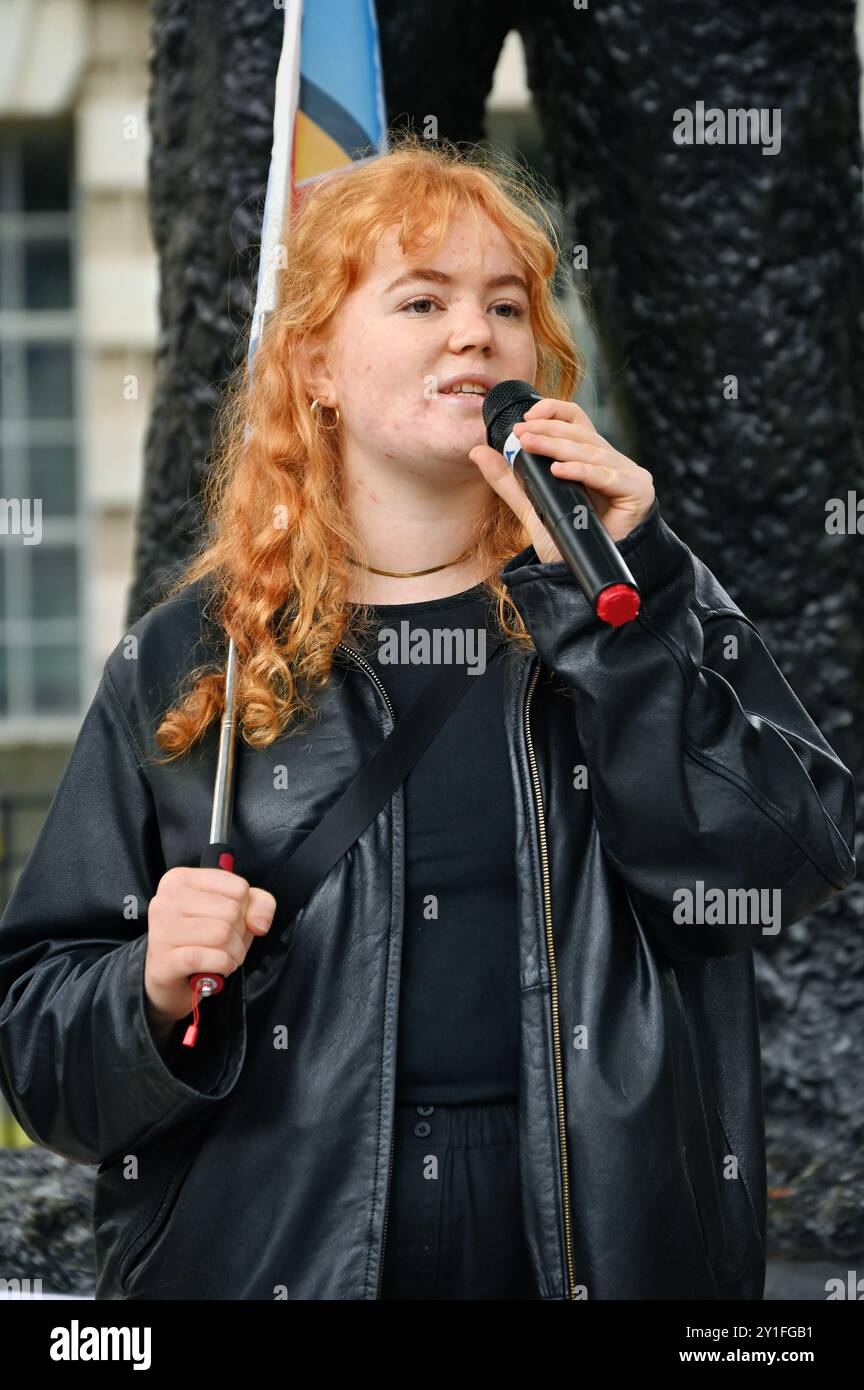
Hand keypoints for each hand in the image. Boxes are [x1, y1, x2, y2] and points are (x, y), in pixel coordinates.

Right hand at [144, 866, 276, 1025]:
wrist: (171, 976)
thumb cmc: (203, 938)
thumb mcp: (235, 910)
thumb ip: (259, 904)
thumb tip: (259, 924)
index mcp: (180, 879)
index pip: (238, 887)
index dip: (244, 909)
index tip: (229, 921)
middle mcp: (166, 900)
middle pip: (231, 911)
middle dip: (240, 933)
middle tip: (228, 943)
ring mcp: (162, 930)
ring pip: (222, 934)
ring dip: (235, 952)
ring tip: (226, 956)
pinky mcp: (165, 960)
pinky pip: (213, 958)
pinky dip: (226, 966)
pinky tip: (219, 968)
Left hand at [468, 396, 654, 560]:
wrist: (581, 579)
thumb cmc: (566, 543)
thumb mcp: (531, 506)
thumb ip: (509, 480)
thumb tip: (477, 452)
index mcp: (590, 459)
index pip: (575, 421)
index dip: (553, 412)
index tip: (525, 420)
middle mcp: (611, 462)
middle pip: (581, 433)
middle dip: (548, 431)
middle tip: (520, 434)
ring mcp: (627, 474)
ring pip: (591, 451)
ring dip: (557, 446)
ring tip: (529, 445)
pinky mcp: (637, 490)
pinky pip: (608, 475)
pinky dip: (582, 471)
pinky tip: (558, 470)